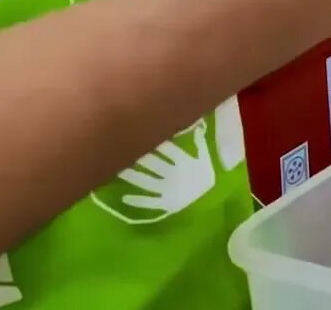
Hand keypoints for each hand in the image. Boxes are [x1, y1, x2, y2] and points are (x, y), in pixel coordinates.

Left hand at [93, 121, 216, 223]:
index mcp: (185, 163)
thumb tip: (197, 127)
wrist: (212, 201)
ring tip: (118, 170)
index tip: (139, 133)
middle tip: (121, 149)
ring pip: (147, 181)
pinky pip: (150, 202)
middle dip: (138, 157)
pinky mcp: (166, 203)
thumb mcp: (204, 159)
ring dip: (133, 176)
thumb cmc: (205, 176)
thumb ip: (199, 144)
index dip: (155, 143)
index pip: (169, 150)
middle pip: (154, 164)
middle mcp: (175, 175)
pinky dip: (138, 200)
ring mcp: (169, 189)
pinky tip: (125, 198)